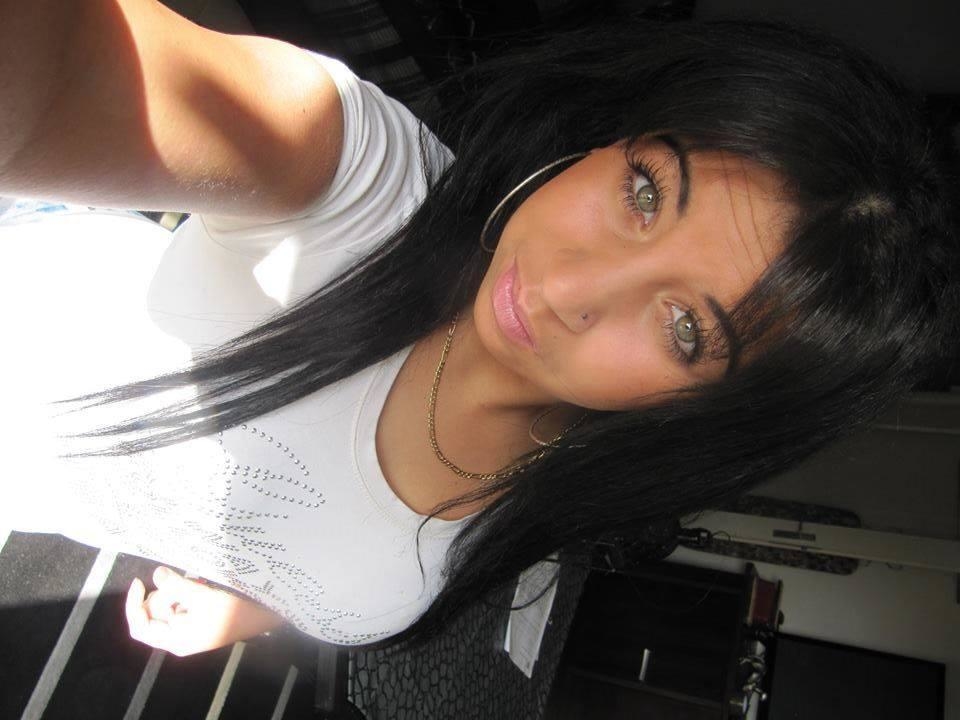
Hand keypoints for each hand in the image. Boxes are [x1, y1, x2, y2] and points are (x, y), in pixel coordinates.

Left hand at [125, 566, 282, 656]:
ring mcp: (189, 628)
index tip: (140, 581)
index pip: (140, 627)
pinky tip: (202, 585)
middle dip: (164, 593)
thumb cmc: (233, 610)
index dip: (134, 605)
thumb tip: (157, 574)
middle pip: (154, 613)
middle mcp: (178, 637)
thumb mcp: (202, 597)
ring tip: (197, 582)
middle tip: (184, 580)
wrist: (265, 615)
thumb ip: (175, 586)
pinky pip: (183, 604)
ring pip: (169, 605)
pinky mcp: (199, 619)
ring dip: (178, 590)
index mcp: (174, 639)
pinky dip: (187, 592)